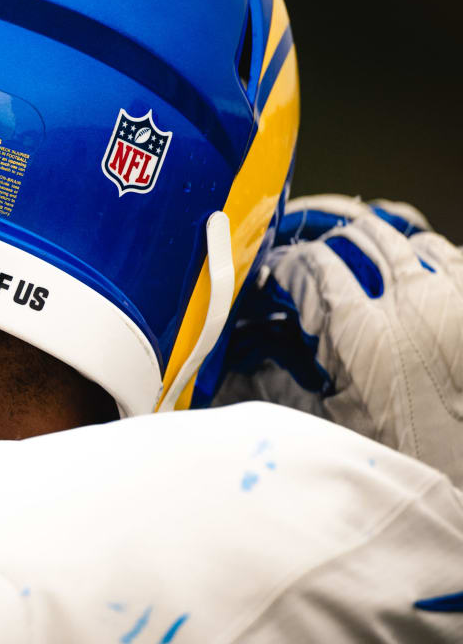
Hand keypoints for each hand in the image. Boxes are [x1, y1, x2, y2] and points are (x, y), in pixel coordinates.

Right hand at [215, 195, 462, 483]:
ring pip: (410, 240)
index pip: (314, 266)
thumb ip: (288, 385)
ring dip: (384, 242)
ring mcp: (452, 298)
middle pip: (362, 238)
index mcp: (362, 331)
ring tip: (368, 250)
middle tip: (322, 255)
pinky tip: (420, 268)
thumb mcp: (336, 422)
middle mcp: (409, 303)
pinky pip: (452, 254)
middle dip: (334, 242)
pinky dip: (430, 254)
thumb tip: (250, 364)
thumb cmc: (410, 453)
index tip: (282, 272)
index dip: (292, 263)